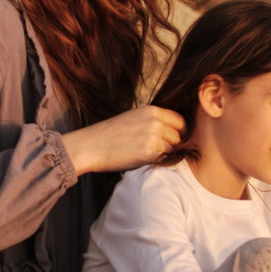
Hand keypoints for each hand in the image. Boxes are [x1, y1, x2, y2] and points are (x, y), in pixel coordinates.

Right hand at [62, 106, 185, 175]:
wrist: (90, 146)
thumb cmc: (109, 134)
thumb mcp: (133, 118)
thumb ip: (153, 120)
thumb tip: (172, 130)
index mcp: (152, 110)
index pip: (180, 121)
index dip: (178, 131)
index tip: (171, 139)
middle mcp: (155, 121)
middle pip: (179, 136)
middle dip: (172, 144)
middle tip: (156, 149)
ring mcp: (153, 136)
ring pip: (172, 148)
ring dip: (164, 154)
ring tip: (145, 154)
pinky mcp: (149, 152)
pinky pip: (163, 158)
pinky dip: (156, 161)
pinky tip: (141, 159)